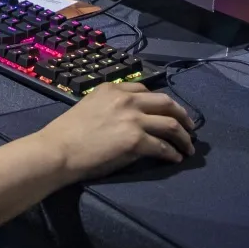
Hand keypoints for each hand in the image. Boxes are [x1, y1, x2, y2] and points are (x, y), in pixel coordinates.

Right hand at [37, 81, 194, 179]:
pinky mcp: (136, 141)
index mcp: (114, 89)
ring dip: (183, 136)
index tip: (168, 112)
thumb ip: (110, 106)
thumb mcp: (89, 106)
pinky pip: (163, 147)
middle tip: (190, 127)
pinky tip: (176, 158)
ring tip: (188, 147)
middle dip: (182, 116)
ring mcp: (133, 119)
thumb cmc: (67, 133)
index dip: (162, 103)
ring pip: (170, 124)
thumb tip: (126, 119)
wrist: (59, 150)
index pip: (146, 91)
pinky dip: (173, 153)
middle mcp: (127, 100)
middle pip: (166, 103)